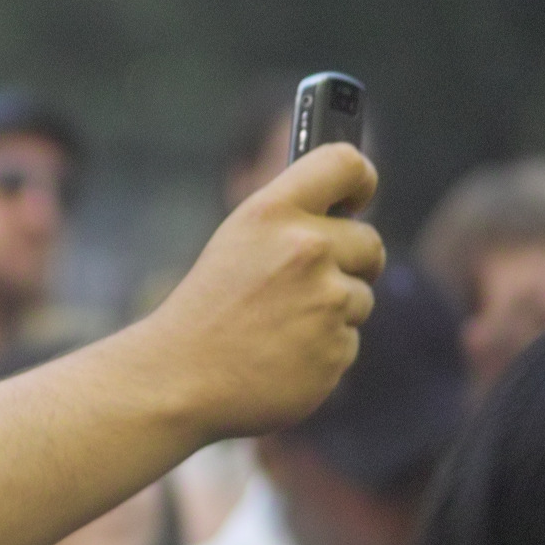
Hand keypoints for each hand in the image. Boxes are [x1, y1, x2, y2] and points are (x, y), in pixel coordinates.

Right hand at [140, 143, 385, 440]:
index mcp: (271, 214)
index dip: (360, 181)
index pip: (344, 164)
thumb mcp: (236, 243)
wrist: (175, 380)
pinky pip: (348, 341)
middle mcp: (304, 249)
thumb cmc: (204, 311)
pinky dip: (321, 350)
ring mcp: (325, 301)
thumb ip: (290, 223)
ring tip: (275, 328)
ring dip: (330, 312)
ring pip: (361, 297)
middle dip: (348, 264)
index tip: (355, 201)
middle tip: (298, 288)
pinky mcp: (336, 348)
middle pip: (369, 242)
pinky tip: (279, 356)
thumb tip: (349, 212)